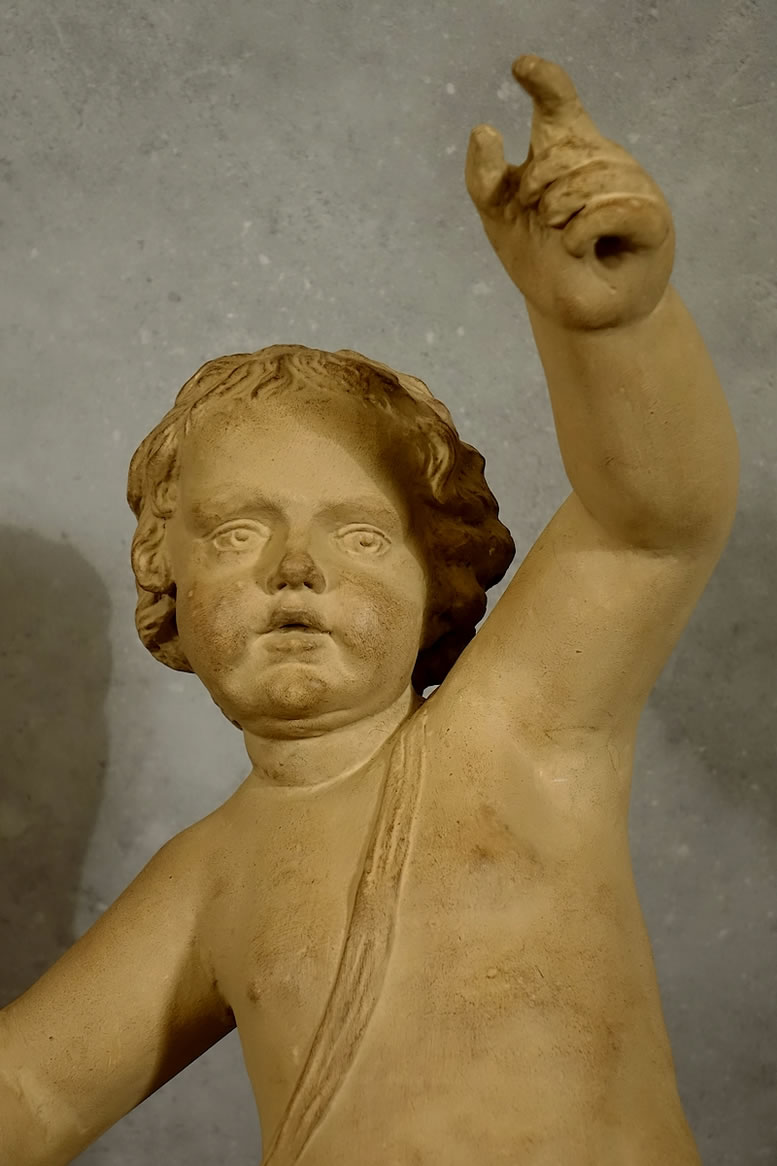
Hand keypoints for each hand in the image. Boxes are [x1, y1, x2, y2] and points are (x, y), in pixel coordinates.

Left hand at [465, 55, 675, 329]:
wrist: (581, 313)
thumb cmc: (544, 263)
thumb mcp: (503, 220)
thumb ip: (486, 178)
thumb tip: (484, 128)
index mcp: (567, 153)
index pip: (558, 103)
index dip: (544, 81)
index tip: (520, 69)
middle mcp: (601, 159)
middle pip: (561, 149)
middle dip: (536, 186)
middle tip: (541, 219)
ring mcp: (632, 184)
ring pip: (588, 178)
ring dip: (561, 214)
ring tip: (562, 238)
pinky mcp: (652, 215)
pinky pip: (611, 208)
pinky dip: (584, 232)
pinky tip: (578, 246)